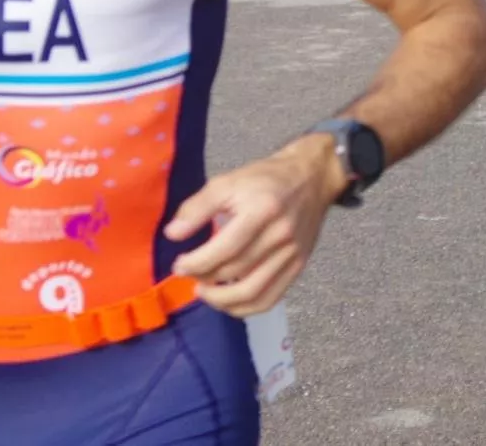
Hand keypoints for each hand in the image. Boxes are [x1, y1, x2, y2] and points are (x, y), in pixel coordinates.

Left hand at [164, 137, 340, 316]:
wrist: (312, 178)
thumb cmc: (265, 179)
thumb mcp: (228, 182)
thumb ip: (197, 207)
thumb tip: (173, 235)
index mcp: (262, 210)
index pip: (224, 249)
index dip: (196, 263)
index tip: (179, 265)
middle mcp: (280, 235)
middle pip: (235, 271)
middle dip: (204, 278)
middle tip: (189, 273)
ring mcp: (292, 253)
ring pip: (252, 292)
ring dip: (220, 300)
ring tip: (204, 291)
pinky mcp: (299, 265)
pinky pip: (270, 298)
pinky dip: (245, 308)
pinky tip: (228, 300)